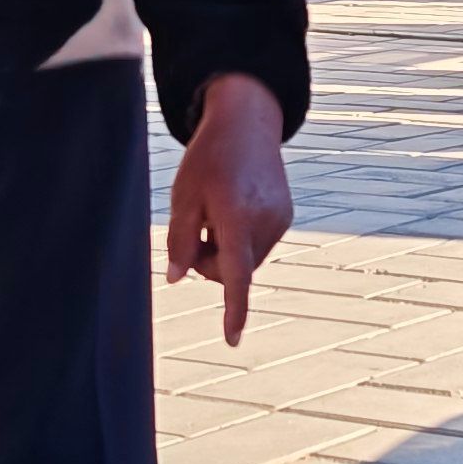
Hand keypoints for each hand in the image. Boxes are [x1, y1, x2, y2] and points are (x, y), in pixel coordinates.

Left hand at [167, 72, 294, 344]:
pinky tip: (235, 206)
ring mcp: (280, 219)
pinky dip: (241, 238)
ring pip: (245, 260)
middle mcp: (264, 221)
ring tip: (218, 212)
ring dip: (226, 250)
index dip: (233, 310)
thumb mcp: (182, 196)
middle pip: (232, 271)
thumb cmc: (208, 158)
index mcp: (236, 215)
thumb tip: (176, 278)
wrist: (247, 123)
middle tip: (195, 230)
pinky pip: (258, 244)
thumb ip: (179, 240)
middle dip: (210, 263)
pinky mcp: (286, 216)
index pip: (235, 274)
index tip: (232, 339)